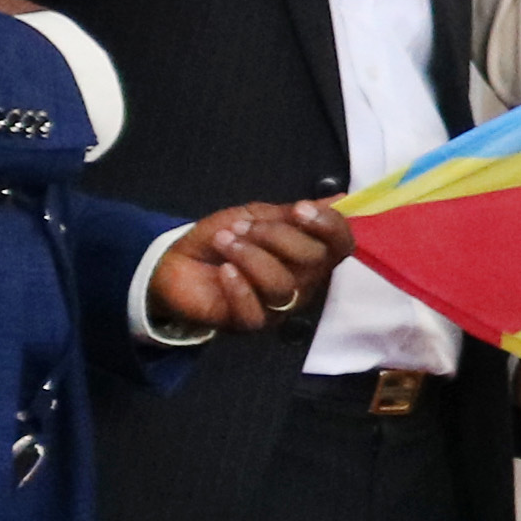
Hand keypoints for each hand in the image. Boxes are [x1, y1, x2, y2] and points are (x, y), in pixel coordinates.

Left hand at [144, 201, 351, 337]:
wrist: (178, 263)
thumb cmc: (223, 238)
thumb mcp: (255, 216)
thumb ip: (294, 213)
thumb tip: (341, 198)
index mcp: (309, 254)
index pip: (341, 244)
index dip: (329, 225)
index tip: (299, 210)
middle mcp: (302, 282)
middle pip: (314, 261)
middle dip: (276, 236)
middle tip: (242, 227)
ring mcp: (278, 306)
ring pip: (284, 285)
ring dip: (251, 256)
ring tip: (225, 243)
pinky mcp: (251, 323)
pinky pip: (257, 310)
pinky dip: (239, 286)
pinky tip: (224, 271)